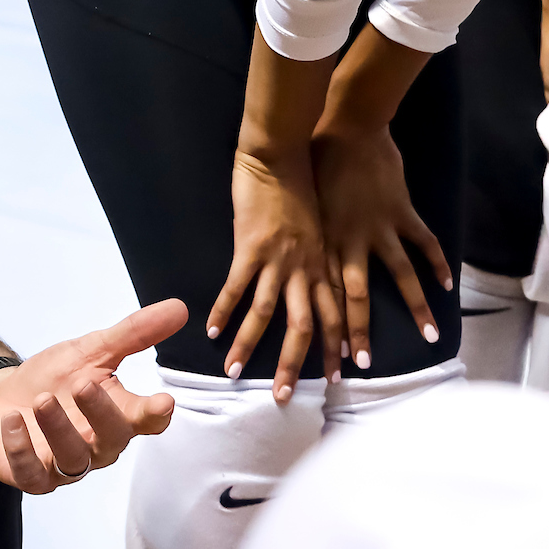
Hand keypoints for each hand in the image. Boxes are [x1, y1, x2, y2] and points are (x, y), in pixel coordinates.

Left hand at [0, 302, 181, 492]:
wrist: (2, 399)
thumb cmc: (54, 379)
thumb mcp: (91, 350)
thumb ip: (134, 334)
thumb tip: (179, 308)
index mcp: (119, 414)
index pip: (147, 419)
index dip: (155, 413)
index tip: (163, 402)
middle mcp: (98, 444)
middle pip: (112, 438)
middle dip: (100, 412)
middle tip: (83, 383)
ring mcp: (65, 463)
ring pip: (72, 458)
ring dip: (58, 428)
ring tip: (42, 400)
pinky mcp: (32, 476)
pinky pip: (31, 473)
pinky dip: (21, 449)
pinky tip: (12, 421)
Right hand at [210, 147, 338, 401]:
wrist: (284, 152)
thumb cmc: (306, 178)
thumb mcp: (322, 221)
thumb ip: (318, 249)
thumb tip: (314, 268)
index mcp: (324, 262)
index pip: (334, 313)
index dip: (336, 346)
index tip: (338, 375)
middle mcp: (305, 268)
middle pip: (304, 326)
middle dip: (294, 364)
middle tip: (283, 396)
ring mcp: (278, 260)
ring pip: (267, 314)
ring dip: (250, 346)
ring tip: (235, 374)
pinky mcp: (251, 247)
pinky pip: (236, 287)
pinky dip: (223, 311)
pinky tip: (211, 331)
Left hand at [310, 126, 447, 381]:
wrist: (342, 129)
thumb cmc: (312, 161)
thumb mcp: (298, 205)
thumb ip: (303, 234)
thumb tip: (291, 256)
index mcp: (319, 244)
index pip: (318, 297)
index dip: (318, 331)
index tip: (319, 360)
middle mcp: (347, 244)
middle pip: (350, 300)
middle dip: (353, 335)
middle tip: (358, 367)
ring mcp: (377, 229)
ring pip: (397, 278)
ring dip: (415, 308)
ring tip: (430, 337)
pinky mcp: (400, 212)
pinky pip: (423, 243)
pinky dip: (437, 263)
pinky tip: (448, 286)